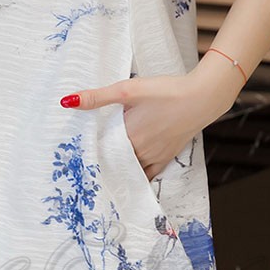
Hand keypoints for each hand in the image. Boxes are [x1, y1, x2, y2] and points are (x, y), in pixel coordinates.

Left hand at [59, 70, 237, 180]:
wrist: (202, 98)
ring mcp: (153, 158)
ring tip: (101, 172)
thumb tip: (67, 102)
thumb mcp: (128, 89)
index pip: (99, 151)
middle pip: (112, 163)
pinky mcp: (166, 158)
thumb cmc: (166, 91)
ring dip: (116, 171)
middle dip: (99, 164)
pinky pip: (147, 175)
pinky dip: (136, 177)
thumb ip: (97, 97)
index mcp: (126, 137)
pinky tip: (128, 179)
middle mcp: (138, 152)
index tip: (73, 157)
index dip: (86, 154)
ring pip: (128, 171)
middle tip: (81, 168)